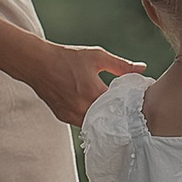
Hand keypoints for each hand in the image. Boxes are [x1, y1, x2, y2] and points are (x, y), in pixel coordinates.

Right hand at [21, 39, 142, 130]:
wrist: (37, 63)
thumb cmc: (68, 58)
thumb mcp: (97, 57)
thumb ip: (122, 66)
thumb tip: (143, 69)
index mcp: (94, 93)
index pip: (119, 107)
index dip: (130, 105)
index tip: (138, 103)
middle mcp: (82, 108)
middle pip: (108, 119)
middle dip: (118, 114)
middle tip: (128, 109)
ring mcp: (71, 115)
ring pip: (94, 124)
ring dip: (103, 118)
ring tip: (112, 110)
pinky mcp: (63, 117)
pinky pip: (82, 122)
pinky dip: (90, 117)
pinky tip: (95, 109)